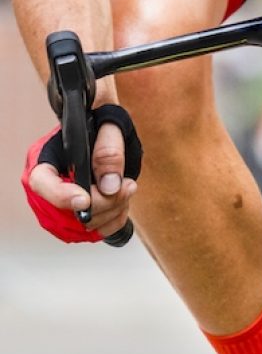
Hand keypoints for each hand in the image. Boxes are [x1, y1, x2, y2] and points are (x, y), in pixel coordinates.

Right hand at [23, 118, 138, 242]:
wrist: (105, 128)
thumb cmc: (103, 122)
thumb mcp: (110, 125)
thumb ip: (109, 150)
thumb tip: (109, 186)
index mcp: (44, 158)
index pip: (41, 183)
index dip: (62, 196)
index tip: (86, 199)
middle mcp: (47, 185)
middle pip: (65, 212)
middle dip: (103, 204)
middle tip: (127, 186)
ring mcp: (60, 204)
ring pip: (82, 226)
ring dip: (112, 211)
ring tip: (127, 188)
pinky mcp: (78, 217)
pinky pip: (95, 232)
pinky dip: (114, 220)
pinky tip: (122, 201)